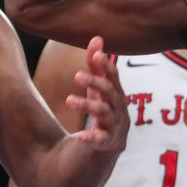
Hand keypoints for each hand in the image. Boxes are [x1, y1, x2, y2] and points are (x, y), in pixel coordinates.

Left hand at [66, 36, 126, 151]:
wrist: (108, 148)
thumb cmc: (104, 111)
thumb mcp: (98, 88)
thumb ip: (96, 66)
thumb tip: (96, 38)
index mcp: (116, 94)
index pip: (114, 77)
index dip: (107, 66)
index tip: (96, 56)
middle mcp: (118, 108)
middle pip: (110, 93)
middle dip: (95, 82)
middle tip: (76, 75)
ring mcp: (115, 126)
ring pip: (104, 113)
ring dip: (87, 105)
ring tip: (68, 100)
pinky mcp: (107, 143)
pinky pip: (101, 140)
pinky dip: (92, 137)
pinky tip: (80, 136)